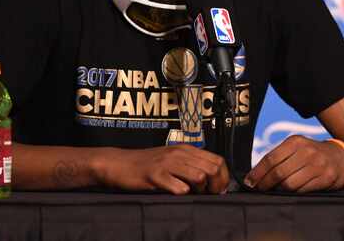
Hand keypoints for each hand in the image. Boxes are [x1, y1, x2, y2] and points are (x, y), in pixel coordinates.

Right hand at [95, 145, 229, 194]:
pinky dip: (181, 193)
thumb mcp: (173, 160)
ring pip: (198, 176)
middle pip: (212, 169)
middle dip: (216, 186)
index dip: (223, 177)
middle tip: (208, 195)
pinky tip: (175, 193)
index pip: (218, 160)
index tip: (219, 189)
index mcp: (186, 149)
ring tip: (191, 193)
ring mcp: (167, 163)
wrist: (120, 163)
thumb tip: (214, 181)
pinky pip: (178, 187)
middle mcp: (179, 153)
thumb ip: (191, 166)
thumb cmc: (147, 164)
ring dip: (199, 190)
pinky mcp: (155, 175)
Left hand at [244, 135, 343, 192]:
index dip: (258, 172)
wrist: (341, 157)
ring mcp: (317, 165)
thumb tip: (255, 173)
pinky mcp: (326, 178)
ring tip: (273, 191)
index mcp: (296, 141)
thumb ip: (279, 157)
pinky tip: (289, 193)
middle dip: (265, 184)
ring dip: (278, 190)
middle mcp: (307, 151)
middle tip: (259, 189)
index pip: (271, 158)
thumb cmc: (312, 154)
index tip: (249, 181)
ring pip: (289, 184)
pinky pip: (302, 191)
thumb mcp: (297, 147)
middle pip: (278, 172)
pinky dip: (293, 194)